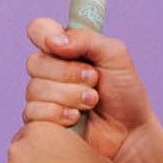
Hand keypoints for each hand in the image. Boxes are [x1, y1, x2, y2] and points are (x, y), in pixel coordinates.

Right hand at [22, 12, 155, 150]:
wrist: (130, 133)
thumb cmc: (125, 94)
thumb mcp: (115, 56)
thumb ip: (87, 39)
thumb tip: (54, 42)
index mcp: (66, 48)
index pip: (38, 29)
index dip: (44, 35)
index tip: (61, 47)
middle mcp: (51, 70)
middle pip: (35, 62)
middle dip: (67, 73)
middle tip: (94, 80)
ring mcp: (44, 95)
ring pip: (35, 89)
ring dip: (69, 95)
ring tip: (92, 102)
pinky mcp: (42, 121)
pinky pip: (33, 112)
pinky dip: (58, 114)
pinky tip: (76, 118)